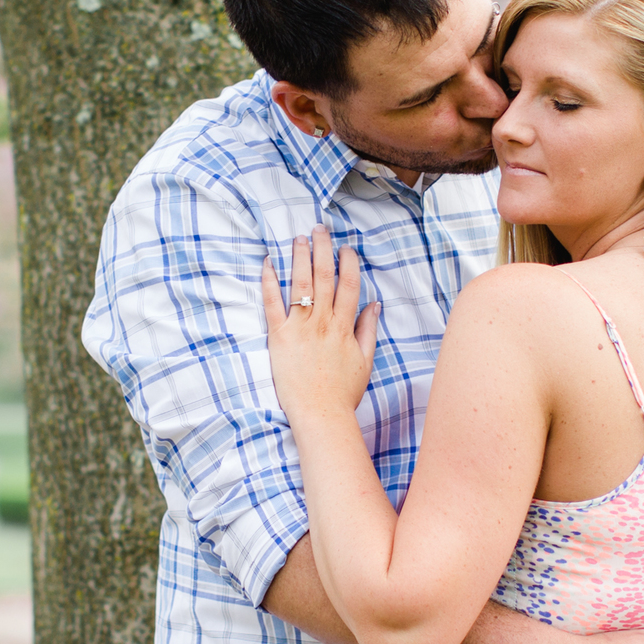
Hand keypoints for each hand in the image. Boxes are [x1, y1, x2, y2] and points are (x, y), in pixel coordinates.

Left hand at [261, 225, 380, 421]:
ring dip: (299, 257)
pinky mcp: (278, 337)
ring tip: (298, 237)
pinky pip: (272, 304)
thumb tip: (376, 305)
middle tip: (319, 228)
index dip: (348, 263)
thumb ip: (369, 330)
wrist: (320, 414)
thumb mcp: (365, 361)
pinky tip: (267, 262)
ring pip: (300, 284)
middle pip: (324, 277)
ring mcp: (300, 328)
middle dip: (322, 249)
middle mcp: (323, 322)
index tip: (345, 248)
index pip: (349, 285)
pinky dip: (269, 281)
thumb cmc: (343, 392)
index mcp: (344, 327)